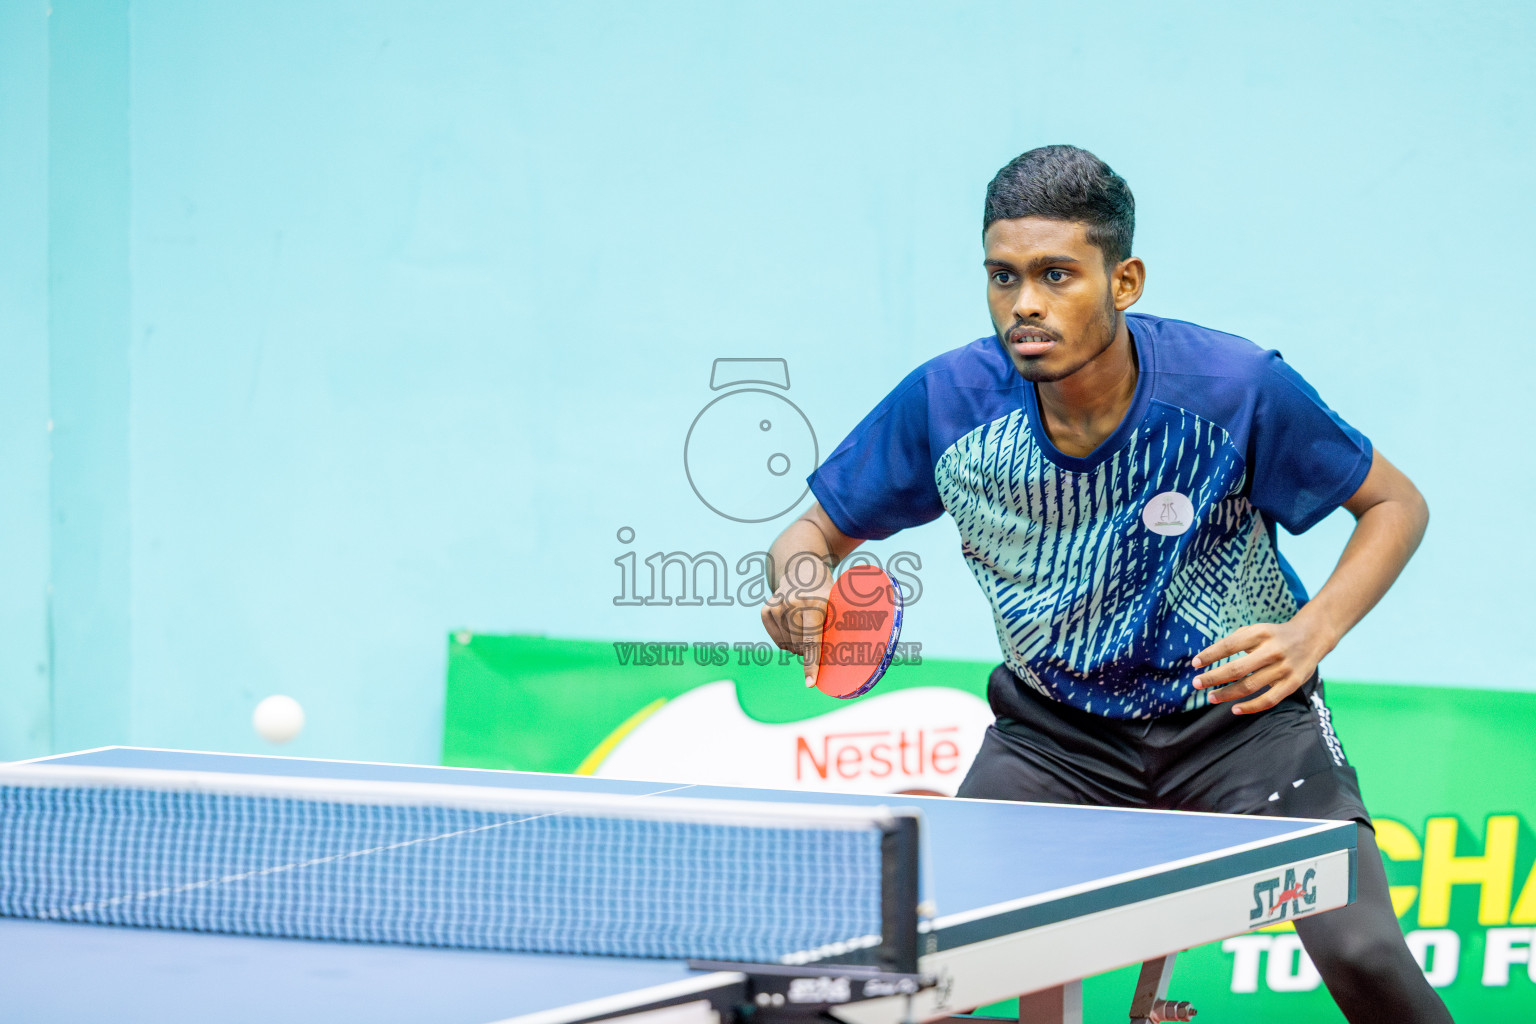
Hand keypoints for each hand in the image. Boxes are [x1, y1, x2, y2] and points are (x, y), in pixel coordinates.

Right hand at [759, 554, 832, 687]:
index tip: (810, 684)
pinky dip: (787, 641)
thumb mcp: (838, 602)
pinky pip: (778, 640)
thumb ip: (841, 625)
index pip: (811, 641)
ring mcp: (776, 606)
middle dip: (809, 651)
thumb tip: (852, 655)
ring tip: (806, 626)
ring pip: (787, 645)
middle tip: (818, 637)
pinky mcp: (766, 610)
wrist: (802, 567)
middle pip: (799, 646)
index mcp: (813, 603)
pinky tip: (794, 626)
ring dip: (798, 645)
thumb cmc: (826, 590)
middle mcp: (791, 603)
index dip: (811, 664)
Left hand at [1191, 617, 1335, 714]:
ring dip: (1227, 694)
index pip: (1229, 645)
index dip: (1210, 655)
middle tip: (1196, 684)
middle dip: (1214, 677)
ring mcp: (1284, 668)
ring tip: (1211, 697)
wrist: (1312, 636)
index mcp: (1260, 633)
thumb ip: (1235, 641)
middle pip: (1237, 668)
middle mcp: (1272, 650)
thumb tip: (1208, 658)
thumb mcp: (1257, 630)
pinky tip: (1235, 709)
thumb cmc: (1274, 635)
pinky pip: (1269, 700)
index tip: (1194, 663)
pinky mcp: (1292, 683)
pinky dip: (1251, 707)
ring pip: (1250, 686)